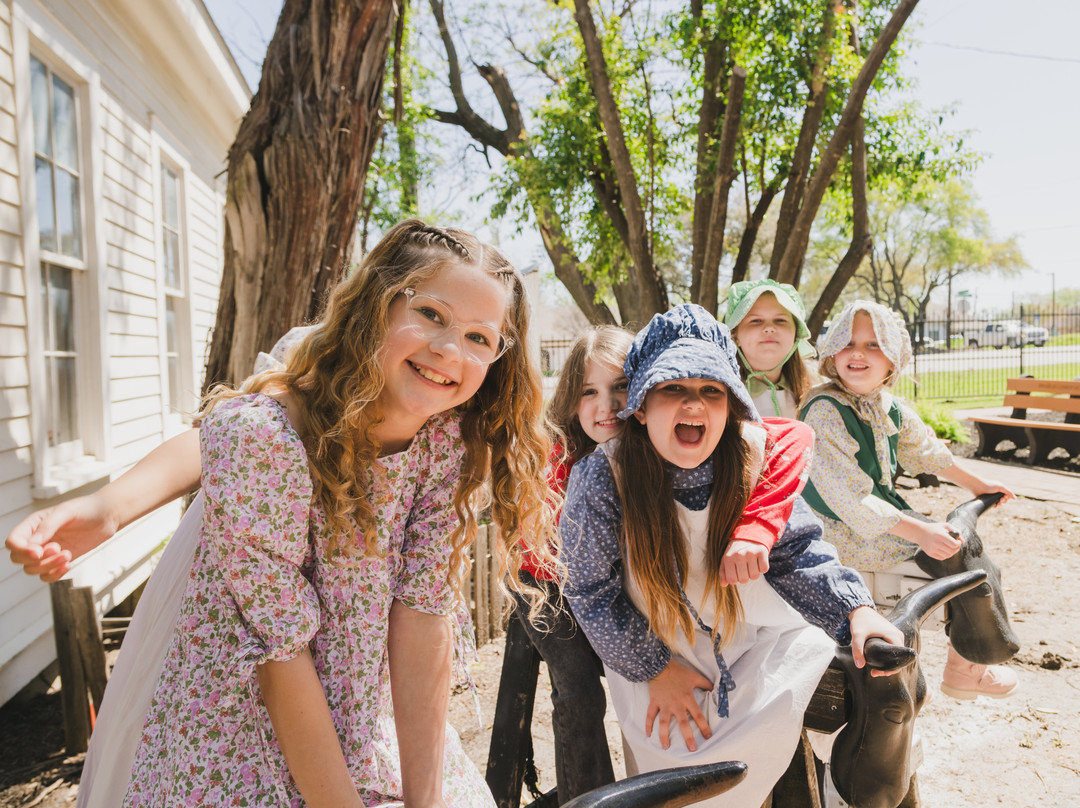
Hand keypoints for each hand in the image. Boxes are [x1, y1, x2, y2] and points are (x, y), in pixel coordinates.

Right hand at [5, 495, 119, 581]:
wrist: (107, 516)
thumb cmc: (87, 508)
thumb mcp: (67, 512)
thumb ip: (48, 526)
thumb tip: (31, 544)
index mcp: (33, 524)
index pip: (13, 542)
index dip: (21, 550)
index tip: (39, 552)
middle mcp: (37, 539)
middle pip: (18, 558)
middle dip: (35, 559)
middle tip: (58, 549)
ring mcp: (48, 551)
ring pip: (32, 569)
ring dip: (48, 566)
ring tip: (68, 555)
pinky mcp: (59, 561)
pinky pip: (46, 576)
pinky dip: (54, 575)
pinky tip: (69, 565)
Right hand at [646, 658, 713, 751]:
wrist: (661, 666)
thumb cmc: (679, 672)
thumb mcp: (695, 677)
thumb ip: (705, 684)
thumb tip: (715, 689)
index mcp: (687, 699)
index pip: (698, 716)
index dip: (704, 727)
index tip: (708, 737)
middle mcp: (676, 705)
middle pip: (683, 724)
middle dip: (688, 737)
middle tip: (692, 749)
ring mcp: (664, 704)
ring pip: (663, 723)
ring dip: (664, 736)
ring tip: (666, 748)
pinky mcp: (654, 702)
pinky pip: (650, 715)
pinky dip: (648, 725)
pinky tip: (648, 735)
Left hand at [719, 539, 769, 584]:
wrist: (749, 534)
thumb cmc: (736, 550)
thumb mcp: (726, 558)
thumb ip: (723, 572)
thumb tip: (723, 584)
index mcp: (728, 558)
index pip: (732, 580)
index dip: (735, 580)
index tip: (736, 573)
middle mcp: (739, 555)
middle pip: (744, 580)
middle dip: (745, 577)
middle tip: (745, 567)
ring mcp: (751, 553)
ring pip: (754, 576)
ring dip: (754, 573)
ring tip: (751, 564)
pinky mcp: (762, 552)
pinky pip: (764, 570)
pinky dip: (762, 568)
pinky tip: (758, 561)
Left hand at [848, 605, 904, 677]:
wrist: (861, 610)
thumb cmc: (860, 621)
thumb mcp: (857, 635)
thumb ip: (857, 650)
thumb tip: (860, 666)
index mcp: (894, 636)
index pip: (900, 659)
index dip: (890, 669)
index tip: (877, 672)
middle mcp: (898, 636)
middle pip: (900, 658)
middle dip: (889, 668)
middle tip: (874, 673)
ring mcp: (896, 636)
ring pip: (897, 655)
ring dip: (888, 664)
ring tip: (875, 669)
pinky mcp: (892, 636)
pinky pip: (894, 650)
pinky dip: (888, 657)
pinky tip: (878, 662)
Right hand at [912, 521, 962, 559]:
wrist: (919, 532)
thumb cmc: (934, 528)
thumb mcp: (945, 525)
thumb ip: (956, 531)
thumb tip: (963, 541)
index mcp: (941, 535)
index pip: (955, 544)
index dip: (958, 544)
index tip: (957, 541)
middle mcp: (936, 543)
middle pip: (952, 551)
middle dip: (956, 549)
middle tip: (955, 545)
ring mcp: (933, 549)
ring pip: (948, 555)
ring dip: (951, 552)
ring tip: (949, 547)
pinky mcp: (930, 553)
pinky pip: (942, 558)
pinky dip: (945, 555)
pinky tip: (944, 549)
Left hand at [970, 479, 1014, 504]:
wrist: (977, 486)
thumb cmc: (989, 485)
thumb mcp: (1001, 487)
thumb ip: (1008, 492)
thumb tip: (1015, 498)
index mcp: (1000, 488)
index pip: (1007, 494)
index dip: (1007, 498)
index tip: (1004, 499)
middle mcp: (996, 491)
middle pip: (1002, 498)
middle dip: (1003, 501)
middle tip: (1001, 501)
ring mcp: (991, 495)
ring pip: (997, 501)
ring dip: (999, 504)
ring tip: (997, 505)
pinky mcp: (986, 498)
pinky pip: (992, 503)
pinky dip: (994, 505)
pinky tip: (994, 506)